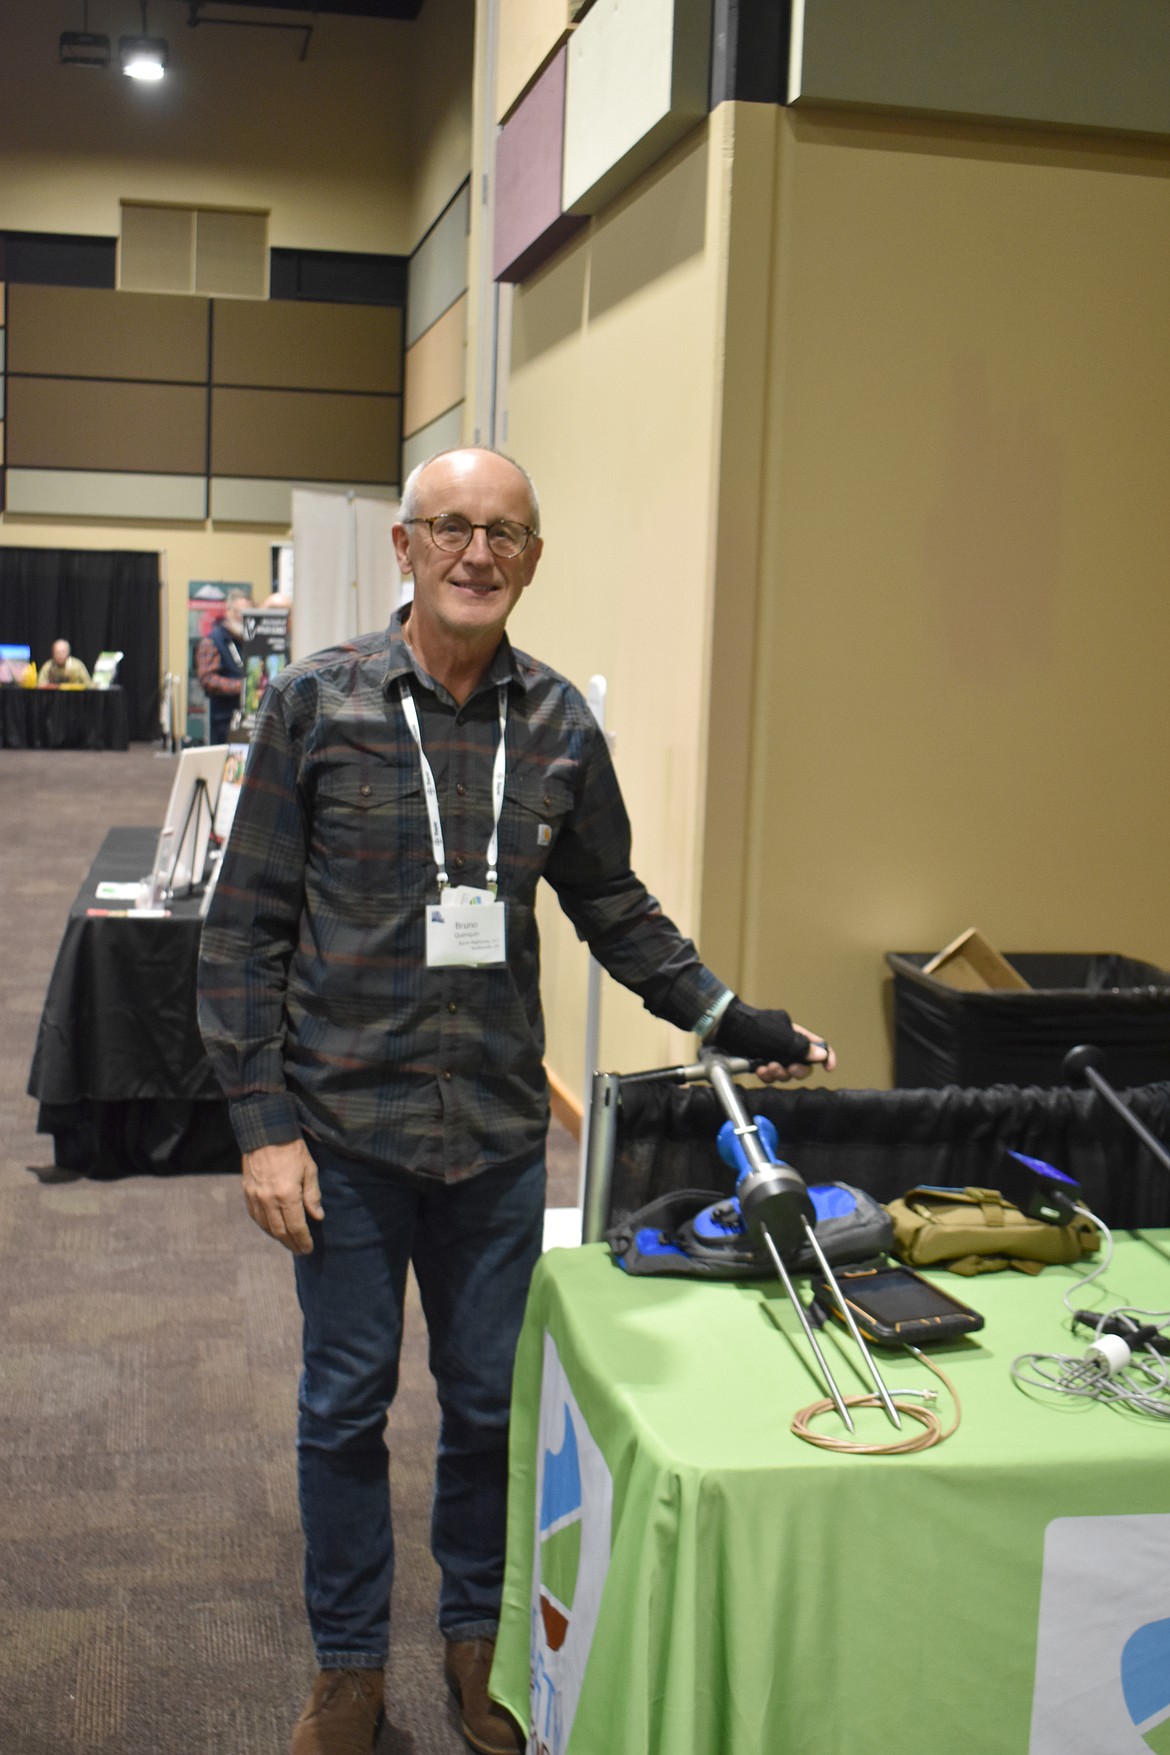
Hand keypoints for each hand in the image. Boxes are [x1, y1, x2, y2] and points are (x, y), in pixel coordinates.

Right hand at [241, 1139, 322, 1253]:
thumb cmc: (292, 1149)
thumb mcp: (309, 1169)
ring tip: (289, 1242)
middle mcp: (268, 1200)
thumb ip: (313, 1195)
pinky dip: (265, 1226)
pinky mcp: (247, 1192)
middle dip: (291, 1243)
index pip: (296, 1227)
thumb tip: (317, 1217)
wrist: (265, 1133)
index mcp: (287, 1195)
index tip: (309, 1248)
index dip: (303, 1240)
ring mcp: (255, 1197)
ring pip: (266, 1227)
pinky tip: (273, 1228)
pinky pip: (255, 1217)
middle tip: (300, 1250)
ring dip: (278, 1237)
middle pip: (280, 1232)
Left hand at [711, 998, 836, 1083]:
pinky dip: (767, 1076)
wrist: (724, 1029)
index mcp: (794, 1032)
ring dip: (780, 1073)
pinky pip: (769, 1076)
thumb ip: (801, 1047)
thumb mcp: (781, 1036)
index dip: (825, 1056)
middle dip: (797, 1070)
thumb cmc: (754, 1027)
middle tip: (789, 1068)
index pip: (816, 1044)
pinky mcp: (757, 1064)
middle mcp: (784, 1044)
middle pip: (802, 1064)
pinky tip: (759, 1071)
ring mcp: (770, 1054)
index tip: (829, 1068)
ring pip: (785, 1072)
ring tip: (768, 1067)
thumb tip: (821, 1055)